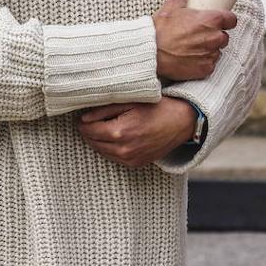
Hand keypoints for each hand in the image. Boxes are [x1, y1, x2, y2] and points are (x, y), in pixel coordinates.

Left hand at [78, 98, 196, 165]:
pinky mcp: (136, 164)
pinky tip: (117, 136)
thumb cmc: (158, 107)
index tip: (83, 115)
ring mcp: (130, 159)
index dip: (83, 122)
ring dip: (99, 140)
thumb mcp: (131, 101)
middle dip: (89, 131)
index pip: (88, 130)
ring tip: (105, 126)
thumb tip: (83, 119)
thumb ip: (105, 109)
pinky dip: (111, 148)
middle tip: (92, 119)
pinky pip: (114, 157)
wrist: (182, 122)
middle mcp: (123, 150)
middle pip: (92, 142)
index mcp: (120, 132)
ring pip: (101, 151)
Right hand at [153, 0, 235, 81]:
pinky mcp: (205, 69)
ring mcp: (211, 55)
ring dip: (209, 49)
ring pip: (217, 51)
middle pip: (224, 36)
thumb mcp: (171, 6)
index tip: (220, 21)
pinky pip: (210, 65)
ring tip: (193, 47)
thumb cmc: (161, 30)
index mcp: (211, 20)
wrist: (151, 54)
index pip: (231, 20)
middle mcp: (215, 38)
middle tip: (199, 35)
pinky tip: (191, 59)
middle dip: (215, 35)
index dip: (226, 20)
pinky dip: (203, 63)